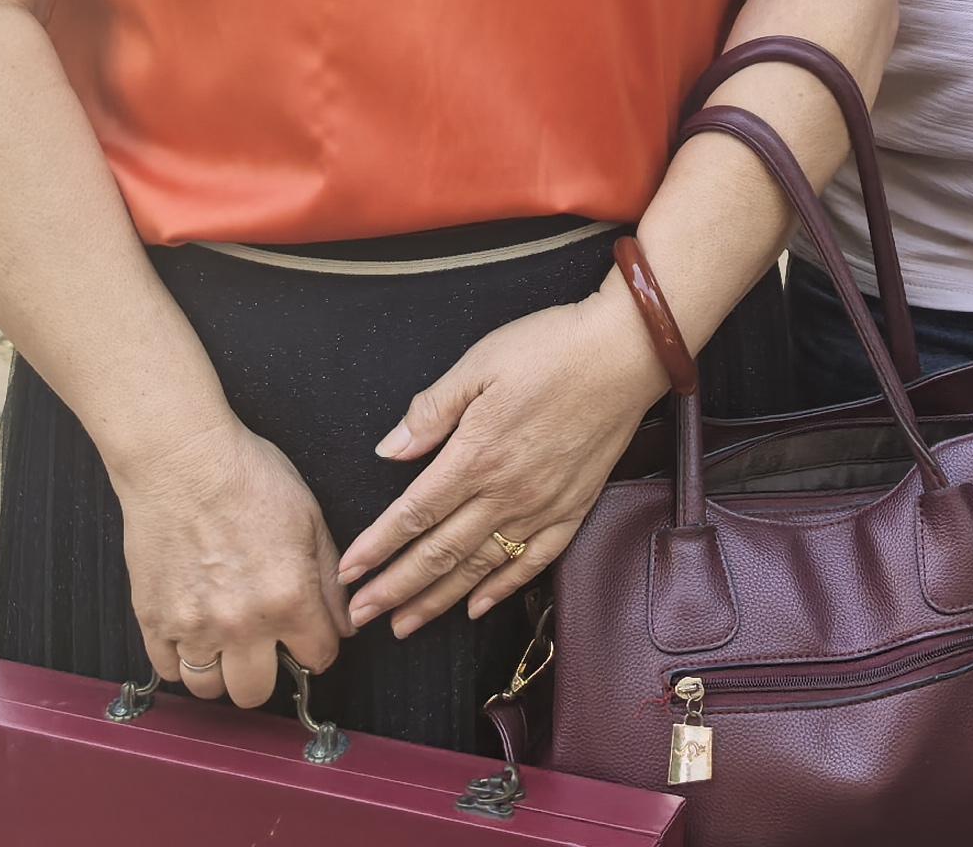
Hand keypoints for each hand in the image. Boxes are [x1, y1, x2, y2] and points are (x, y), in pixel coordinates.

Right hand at [110, 413, 347, 707]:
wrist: (181, 460)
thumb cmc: (246, 476)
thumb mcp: (310, 518)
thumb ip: (329, 577)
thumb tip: (342, 623)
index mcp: (289, 598)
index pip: (318, 658)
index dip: (316, 647)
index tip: (306, 637)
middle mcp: (242, 624)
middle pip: (256, 692)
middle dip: (266, 671)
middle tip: (262, 645)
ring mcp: (193, 627)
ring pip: (209, 689)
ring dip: (220, 671)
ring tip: (223, 641)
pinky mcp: (154, 621)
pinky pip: (169, 670)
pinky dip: (181, 659)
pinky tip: (191, 633)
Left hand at [338, 280, 668, 638]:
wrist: (625, 353)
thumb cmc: (551, 348)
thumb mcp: (479, 364)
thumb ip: (432, 410)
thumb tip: (390, 450)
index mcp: (476, 455)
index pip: (414, 515)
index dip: (377, 548)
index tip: (348, 574)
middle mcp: (506, 492)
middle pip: (439, 553)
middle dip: (395, 588)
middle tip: (361, 617)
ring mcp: (542, 506)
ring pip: (480, 567)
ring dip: (438, 600)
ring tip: (405, 625)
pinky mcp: (573, 507)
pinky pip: (533, 562)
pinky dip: (503, 589)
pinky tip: (477, 607)